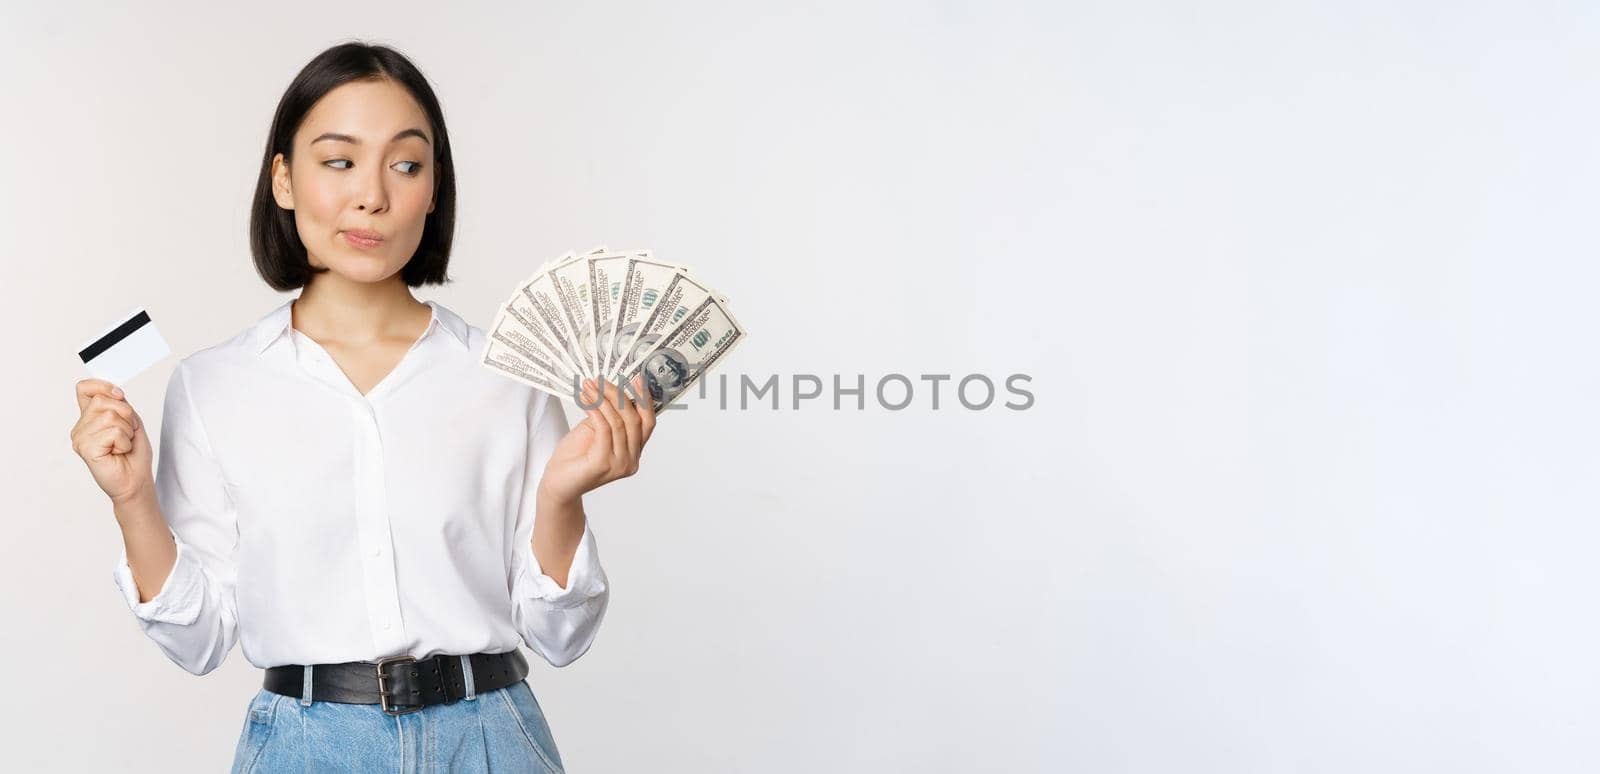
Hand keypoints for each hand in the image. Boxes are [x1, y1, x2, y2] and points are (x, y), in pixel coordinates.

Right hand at [70, 378, 153, 506]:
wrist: (135, 480)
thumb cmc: (133, 454)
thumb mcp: (130, 421)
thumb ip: (119, 403)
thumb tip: (114, 391)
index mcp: (89, 417)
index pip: (84, 388)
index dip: (103, 386)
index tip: (119, 396)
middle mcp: (80, 426)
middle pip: (102, 400)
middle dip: (126, 415)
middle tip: (126, 434)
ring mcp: (80, 437)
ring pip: (110, 416)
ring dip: (126, 431)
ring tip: (122, 444)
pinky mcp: (85, 448)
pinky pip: (112, 432)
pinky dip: (124, 442)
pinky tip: (118, 452)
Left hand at [538, 374, 656, 503]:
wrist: (557, 483)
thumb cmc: (574, 458)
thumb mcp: (596, 431)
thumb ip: (610, 417)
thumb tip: (616, 391)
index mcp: (634, 452)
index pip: (648, 423)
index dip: (645, 400)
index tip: (637, 379)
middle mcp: (631, 460)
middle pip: (634, 420)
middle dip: (618, 395)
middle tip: (602, 381)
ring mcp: (619, 464)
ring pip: (619, 423)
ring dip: (603, 400)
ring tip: (589, 387)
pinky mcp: (603, 464)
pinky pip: (604, 429)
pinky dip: (595, 410)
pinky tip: (586, 400)